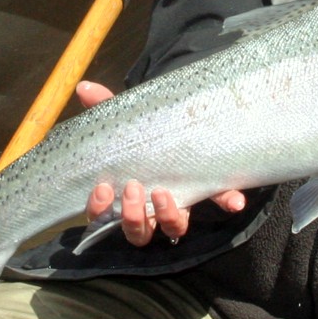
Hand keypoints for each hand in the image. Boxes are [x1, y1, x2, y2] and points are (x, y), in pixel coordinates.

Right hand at [76, 80, 246, 245]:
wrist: (175, 123)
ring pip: (172, 228)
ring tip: (163, 193)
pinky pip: (218, 202)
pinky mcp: (208, 193)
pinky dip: (226, 201)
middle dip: (133, 216)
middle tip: (134, 188)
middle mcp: (150, 209)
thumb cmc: (141, 132)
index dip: (100, 210)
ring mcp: (180, 205)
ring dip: (167, 215)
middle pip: (137, 232)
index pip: (103, 217)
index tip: (103, 189)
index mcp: (123, 195)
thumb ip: (104, 105)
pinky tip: (233, 201)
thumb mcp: (123, 119)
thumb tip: (84, 86)